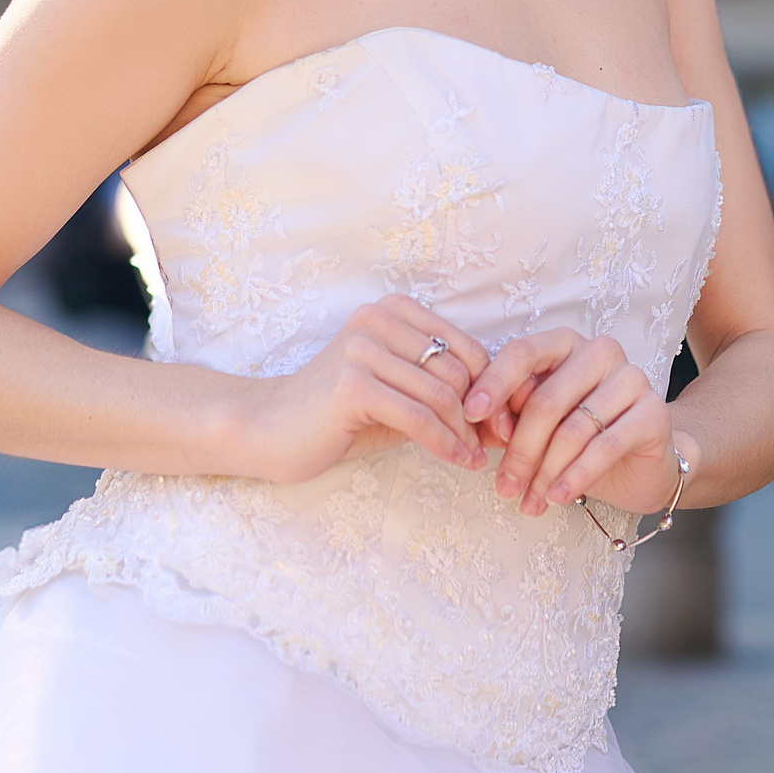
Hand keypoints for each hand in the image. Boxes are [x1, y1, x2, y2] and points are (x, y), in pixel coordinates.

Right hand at [229, 296, 491, 485]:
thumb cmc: (338, 416)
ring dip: (464, 434)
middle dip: (481, 414)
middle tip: (490, 447)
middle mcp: (377, 320)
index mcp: (391, 311)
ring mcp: (363, 349)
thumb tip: (503, 418)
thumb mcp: (398, 396)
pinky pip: (419, 417)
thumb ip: (443, 397)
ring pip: (442, 395)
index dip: (491, 388)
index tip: (501, 424)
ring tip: (472, 459)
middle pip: (458, 370)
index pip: (465, 347)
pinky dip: (445, 444)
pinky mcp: (354, 384)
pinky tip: (457, 461)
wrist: (271, 430)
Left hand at [465, 329, 686, 519]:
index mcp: (565, 344)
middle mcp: (600, 352)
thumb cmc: (580, 439)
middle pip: (546, 400)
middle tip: (504, 487)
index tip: (470, 414)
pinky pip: (605, 446)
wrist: (641, 465)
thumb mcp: (537, 426)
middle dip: (520, 451)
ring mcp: (631, 379)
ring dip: (546, 472)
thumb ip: (509, 417)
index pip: (523, 352)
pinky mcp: (654, 413)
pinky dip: (576, 476)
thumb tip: (479, 423)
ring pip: (573, 429)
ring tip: (529, 502)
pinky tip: (558, 497)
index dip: (494, 383)